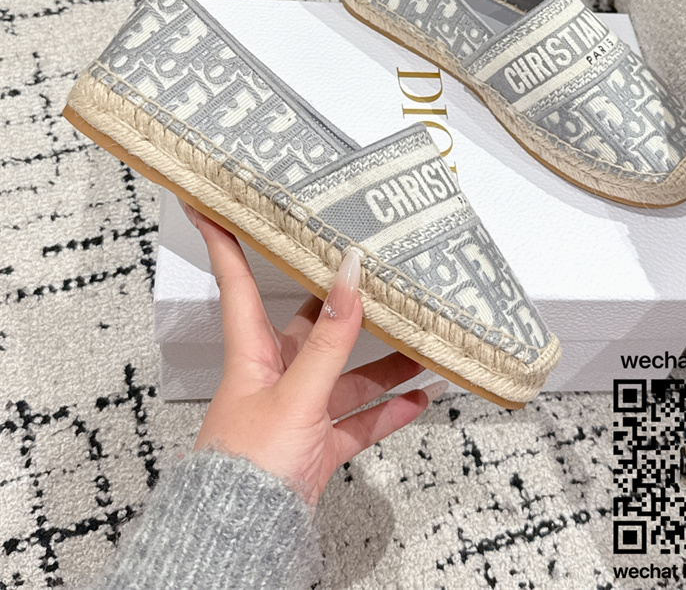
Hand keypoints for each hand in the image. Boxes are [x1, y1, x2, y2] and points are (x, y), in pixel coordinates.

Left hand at [184, 204, 446, 508]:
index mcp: (252, 354)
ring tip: (419, 342)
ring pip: (345, 374)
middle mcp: (273, 376)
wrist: (243, 536)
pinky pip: (359, 419)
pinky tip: (418, 399)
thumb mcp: (297, 394)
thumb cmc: (248, 467)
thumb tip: (349, 278)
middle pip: (309, 326)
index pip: (236, 282)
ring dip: (382, 362)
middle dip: (342, 304)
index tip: (214, 202)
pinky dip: (388, 410)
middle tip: (368, 273)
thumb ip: (329, 339)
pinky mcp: (316, 445)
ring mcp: (297, 411)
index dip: (226, 241)